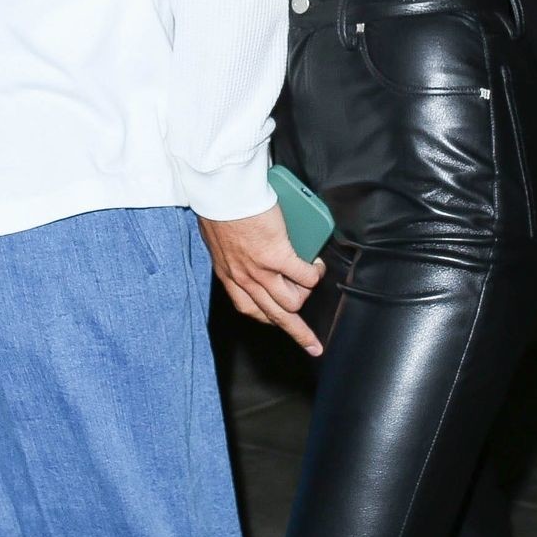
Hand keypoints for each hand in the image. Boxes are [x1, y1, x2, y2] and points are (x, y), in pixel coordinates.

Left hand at [198, 204, 326, 354]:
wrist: (223, 193)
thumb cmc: (219, 208)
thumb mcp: (220, 239)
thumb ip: (233, 252)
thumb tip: (245, 251)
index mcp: (230, 276)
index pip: (250, 310)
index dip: (270, 320)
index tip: (282, 326)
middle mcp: (244, 280)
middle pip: (277, 317)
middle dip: (298, 333)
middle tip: (313, 343)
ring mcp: (261, 271)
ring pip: (292, 303)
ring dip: (306, 293)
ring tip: (312, 277)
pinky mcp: (278, 256)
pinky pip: (305, 277)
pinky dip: (314, 274)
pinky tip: (317, 265)